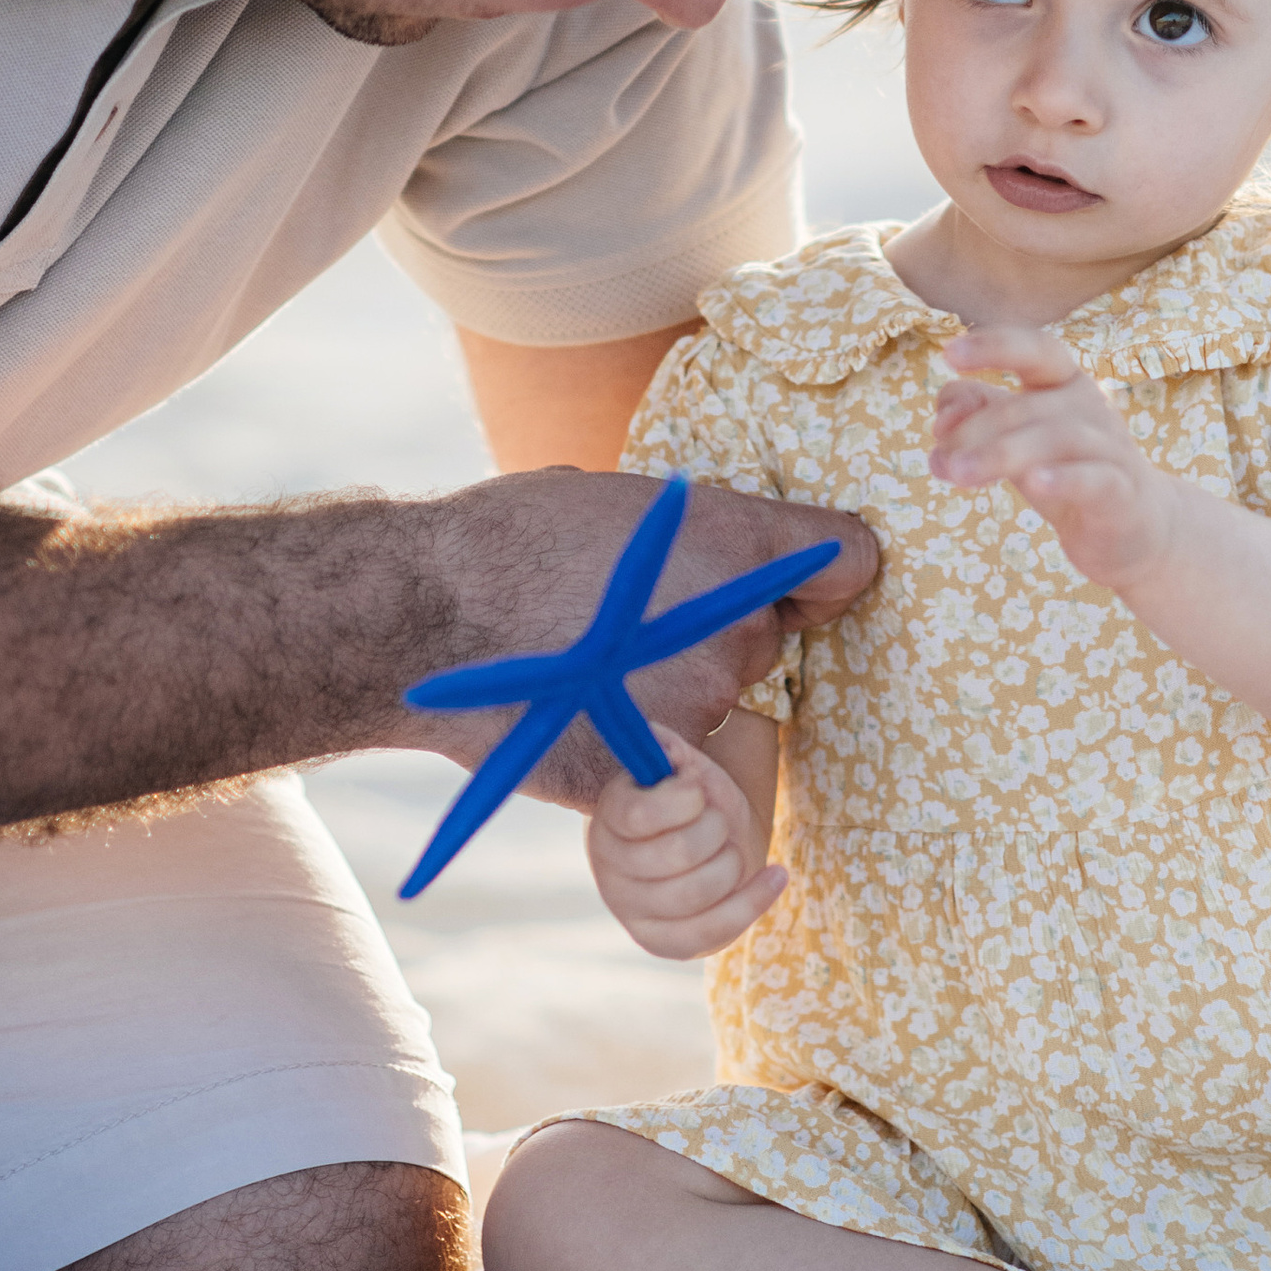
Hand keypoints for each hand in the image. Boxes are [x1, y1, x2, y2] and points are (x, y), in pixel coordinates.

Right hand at [408, 470, 870, 809]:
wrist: (422, 616)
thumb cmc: (510, 538)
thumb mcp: (622, 501)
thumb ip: (693, 533)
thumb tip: (716, 553)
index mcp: (736, 544)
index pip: (848, 560)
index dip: (825, 572)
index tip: (800, 584)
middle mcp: (734, 627)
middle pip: (764, 636)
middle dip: (715, 629)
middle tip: (629, 616)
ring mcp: (696, 706)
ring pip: (713, 698)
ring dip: (670, 685)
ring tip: (584, 659)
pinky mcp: (654, 770)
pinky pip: (671, 759)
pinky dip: (637, 743)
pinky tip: (580, 716)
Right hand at [587, 730, 783, 959]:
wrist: (701, 845)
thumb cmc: (690, 802)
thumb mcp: (681, 766)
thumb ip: (669, 748)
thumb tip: (660, 738)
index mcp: (609, 818)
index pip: (640, 814)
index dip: (683, 799)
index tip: (698, 790)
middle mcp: (610, 869)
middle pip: (677, 853)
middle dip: (716, 828)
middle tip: (718, 819)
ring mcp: (633, 911)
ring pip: (698, 893)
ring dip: (733, 862)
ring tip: (733, 847)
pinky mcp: (663, 943)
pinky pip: (713, 931)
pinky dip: (755, 900)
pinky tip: (777, 875)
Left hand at [931, 326, 1178, 586]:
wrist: (1134, 529)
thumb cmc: (1065, 471)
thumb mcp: (1016, 439)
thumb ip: (979, 416)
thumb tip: (942, 416)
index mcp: (1064, 384)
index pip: (1034, 349)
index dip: (993, 346)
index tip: (948, 354)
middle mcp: (1091, 406)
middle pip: (1027, 406)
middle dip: (975, 430)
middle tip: (940, 462)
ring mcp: (1111, 448)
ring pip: (1055, 438)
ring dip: (1000, 454)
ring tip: (958, 475)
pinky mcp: (1122, 493)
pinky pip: (1094, 478)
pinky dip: (1064, 478)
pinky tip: (1033, 483)